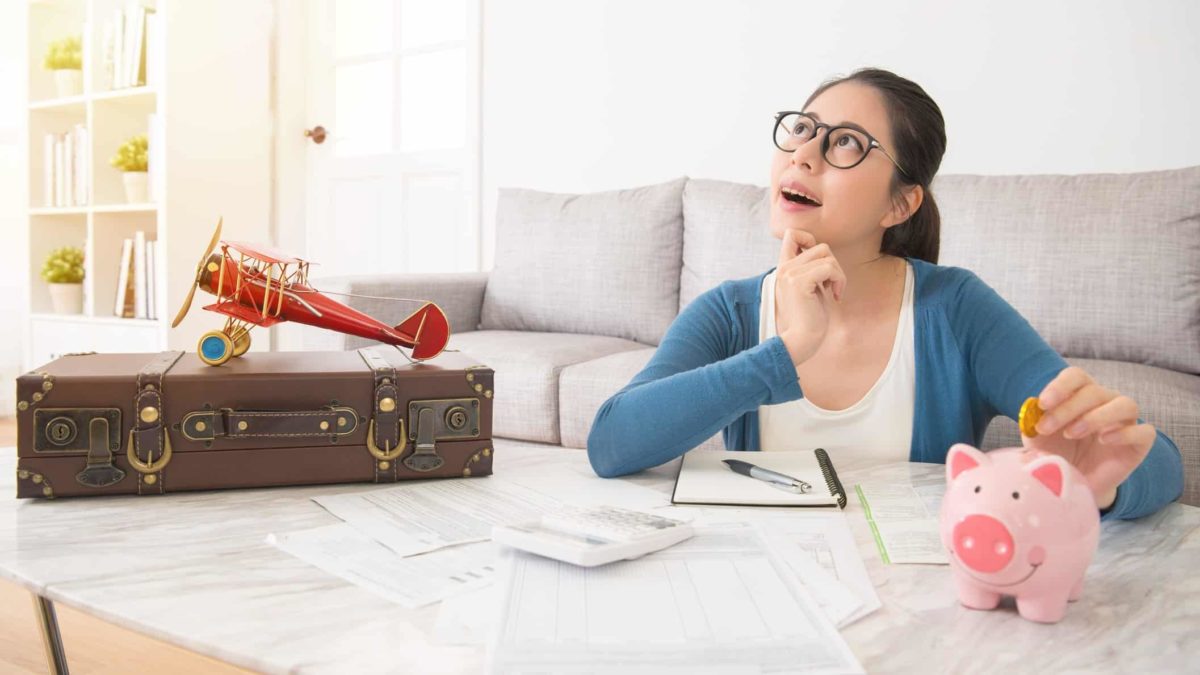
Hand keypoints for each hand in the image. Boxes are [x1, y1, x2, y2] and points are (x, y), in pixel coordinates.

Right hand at [774, 229, 845, 365]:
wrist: (803, 339)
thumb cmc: (810, 317)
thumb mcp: (809, 287)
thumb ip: (810, 268)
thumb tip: (824, 251)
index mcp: (784, 267)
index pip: (792, 234)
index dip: (811, 240)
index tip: (820, 264)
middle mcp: (784, 267)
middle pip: (820, 246)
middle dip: (834, 265)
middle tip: (831, 285)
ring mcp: (790, 274)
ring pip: (827, 255)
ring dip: (838, 274)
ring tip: (833, 291)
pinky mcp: (800, 282)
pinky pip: (829, 268)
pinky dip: (839, 280)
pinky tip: (835, 296)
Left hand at [1021, 366, 1155, 509]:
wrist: (1072, 485)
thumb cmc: (1056, 454)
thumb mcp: (1038, 438)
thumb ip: (1034, 420)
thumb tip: (1032, 405)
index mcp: (1080, 395)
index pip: (1077, 376)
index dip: (1060, 386)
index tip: (1043, 403)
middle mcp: (1106, 403)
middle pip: (1094, 391)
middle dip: (1067, 408)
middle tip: (1047, 427)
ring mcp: (1126, 422)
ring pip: (1125, 404)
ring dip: (1096, 416)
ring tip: (1073, 433)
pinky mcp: (1139, 445)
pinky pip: (1145, 432)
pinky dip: (1125, 433)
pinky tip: (1104, 440)